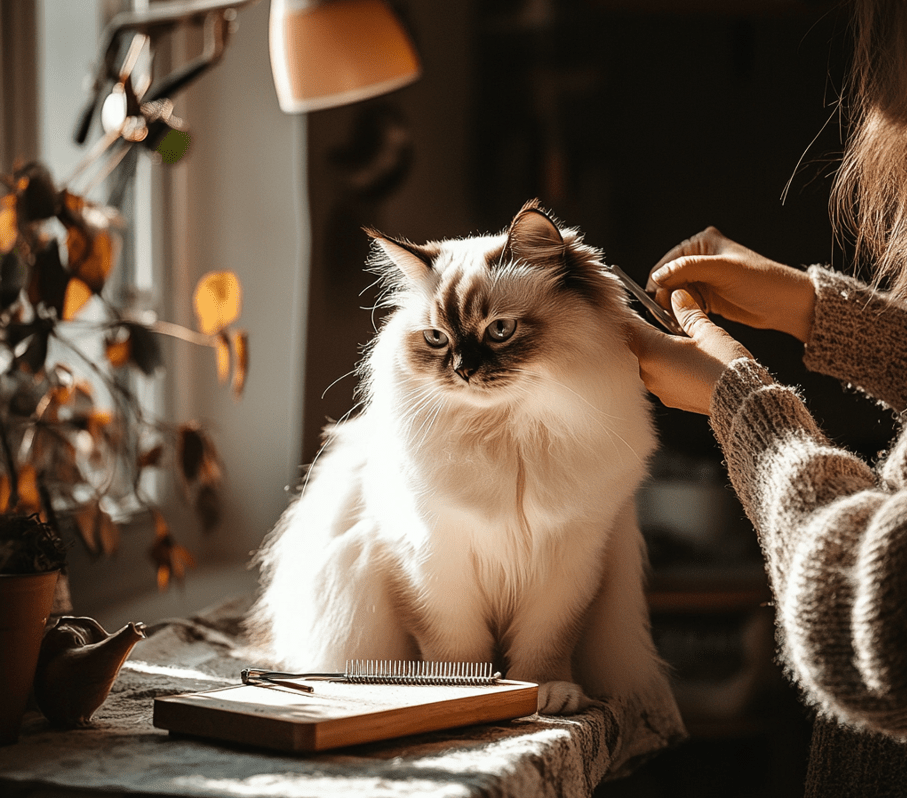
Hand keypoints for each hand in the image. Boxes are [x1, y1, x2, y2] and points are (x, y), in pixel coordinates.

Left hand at [627, 290, 753, 414]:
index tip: (645, 310)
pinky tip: (691, 364)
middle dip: (654, 334)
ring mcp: (658, 389)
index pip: (630, 328)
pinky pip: (663, 378)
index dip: (635, 316)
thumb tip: (678, 297)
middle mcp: (648, 373)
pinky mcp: (669, 400)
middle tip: (674, 326)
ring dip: (663, 353)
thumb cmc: (724, 366)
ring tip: (687, 346)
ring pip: (652, 363)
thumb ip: (688, 312)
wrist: (740, 399)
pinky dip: (671, 369)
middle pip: (641, 346)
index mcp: (652, 351)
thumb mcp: (707, 331)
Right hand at [647, 227, 815, 342]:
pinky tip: (689, 318)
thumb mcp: (722, 270)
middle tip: (671, 311)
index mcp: (702, 244)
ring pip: (675, 294)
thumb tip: (658, 275)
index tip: (659, 300)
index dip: (660, 282)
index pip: (667, 263)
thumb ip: (686, 268)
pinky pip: (686, 304)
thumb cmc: (761, 281)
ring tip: (683, 316)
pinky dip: (684, 312)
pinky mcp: (708, 297)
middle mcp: (700, 260)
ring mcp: (704, 279)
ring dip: (675, 306)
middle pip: (668, 280)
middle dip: (668, 296)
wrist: (785, 304)